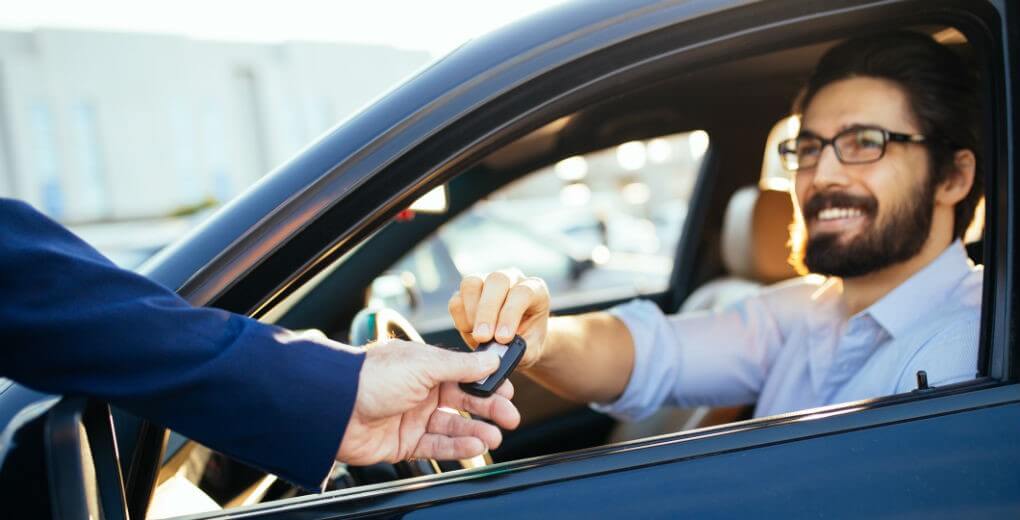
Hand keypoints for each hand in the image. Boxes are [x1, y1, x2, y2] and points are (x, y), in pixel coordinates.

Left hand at [336, 339, 519, 464]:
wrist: (333, 409)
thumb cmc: (371, 377)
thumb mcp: (423, 364)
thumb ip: (461, 366)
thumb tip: (491, 358)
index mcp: (424, 365)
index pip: (464, 373)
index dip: (487, 382)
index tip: (508, 389)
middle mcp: (420, 390)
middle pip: (463, 401)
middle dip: (489, 409)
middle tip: (510, 417)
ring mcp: (412, 417)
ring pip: (453, 426)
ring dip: (475, 431)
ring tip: (494, 437)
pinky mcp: (404, 443)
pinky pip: (437, 447)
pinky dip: (457, 447)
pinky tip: (475, 446)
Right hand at [448, 269, 550, 368]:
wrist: (517, 341)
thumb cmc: (528, 342)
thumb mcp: (531, 349)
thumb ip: (519, 350)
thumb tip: (498, 353)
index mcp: (535, 289)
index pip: (522, 292)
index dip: (510, 314)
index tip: (503, 338)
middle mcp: (511, 279)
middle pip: (496, 281)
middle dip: (487, 311)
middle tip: (483, 338)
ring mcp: (486, 281)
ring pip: (471, 283)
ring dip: (471, 312)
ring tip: (478, 336)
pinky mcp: (467, 293)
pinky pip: (456, 299)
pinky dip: (460, 319)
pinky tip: (470, 332)